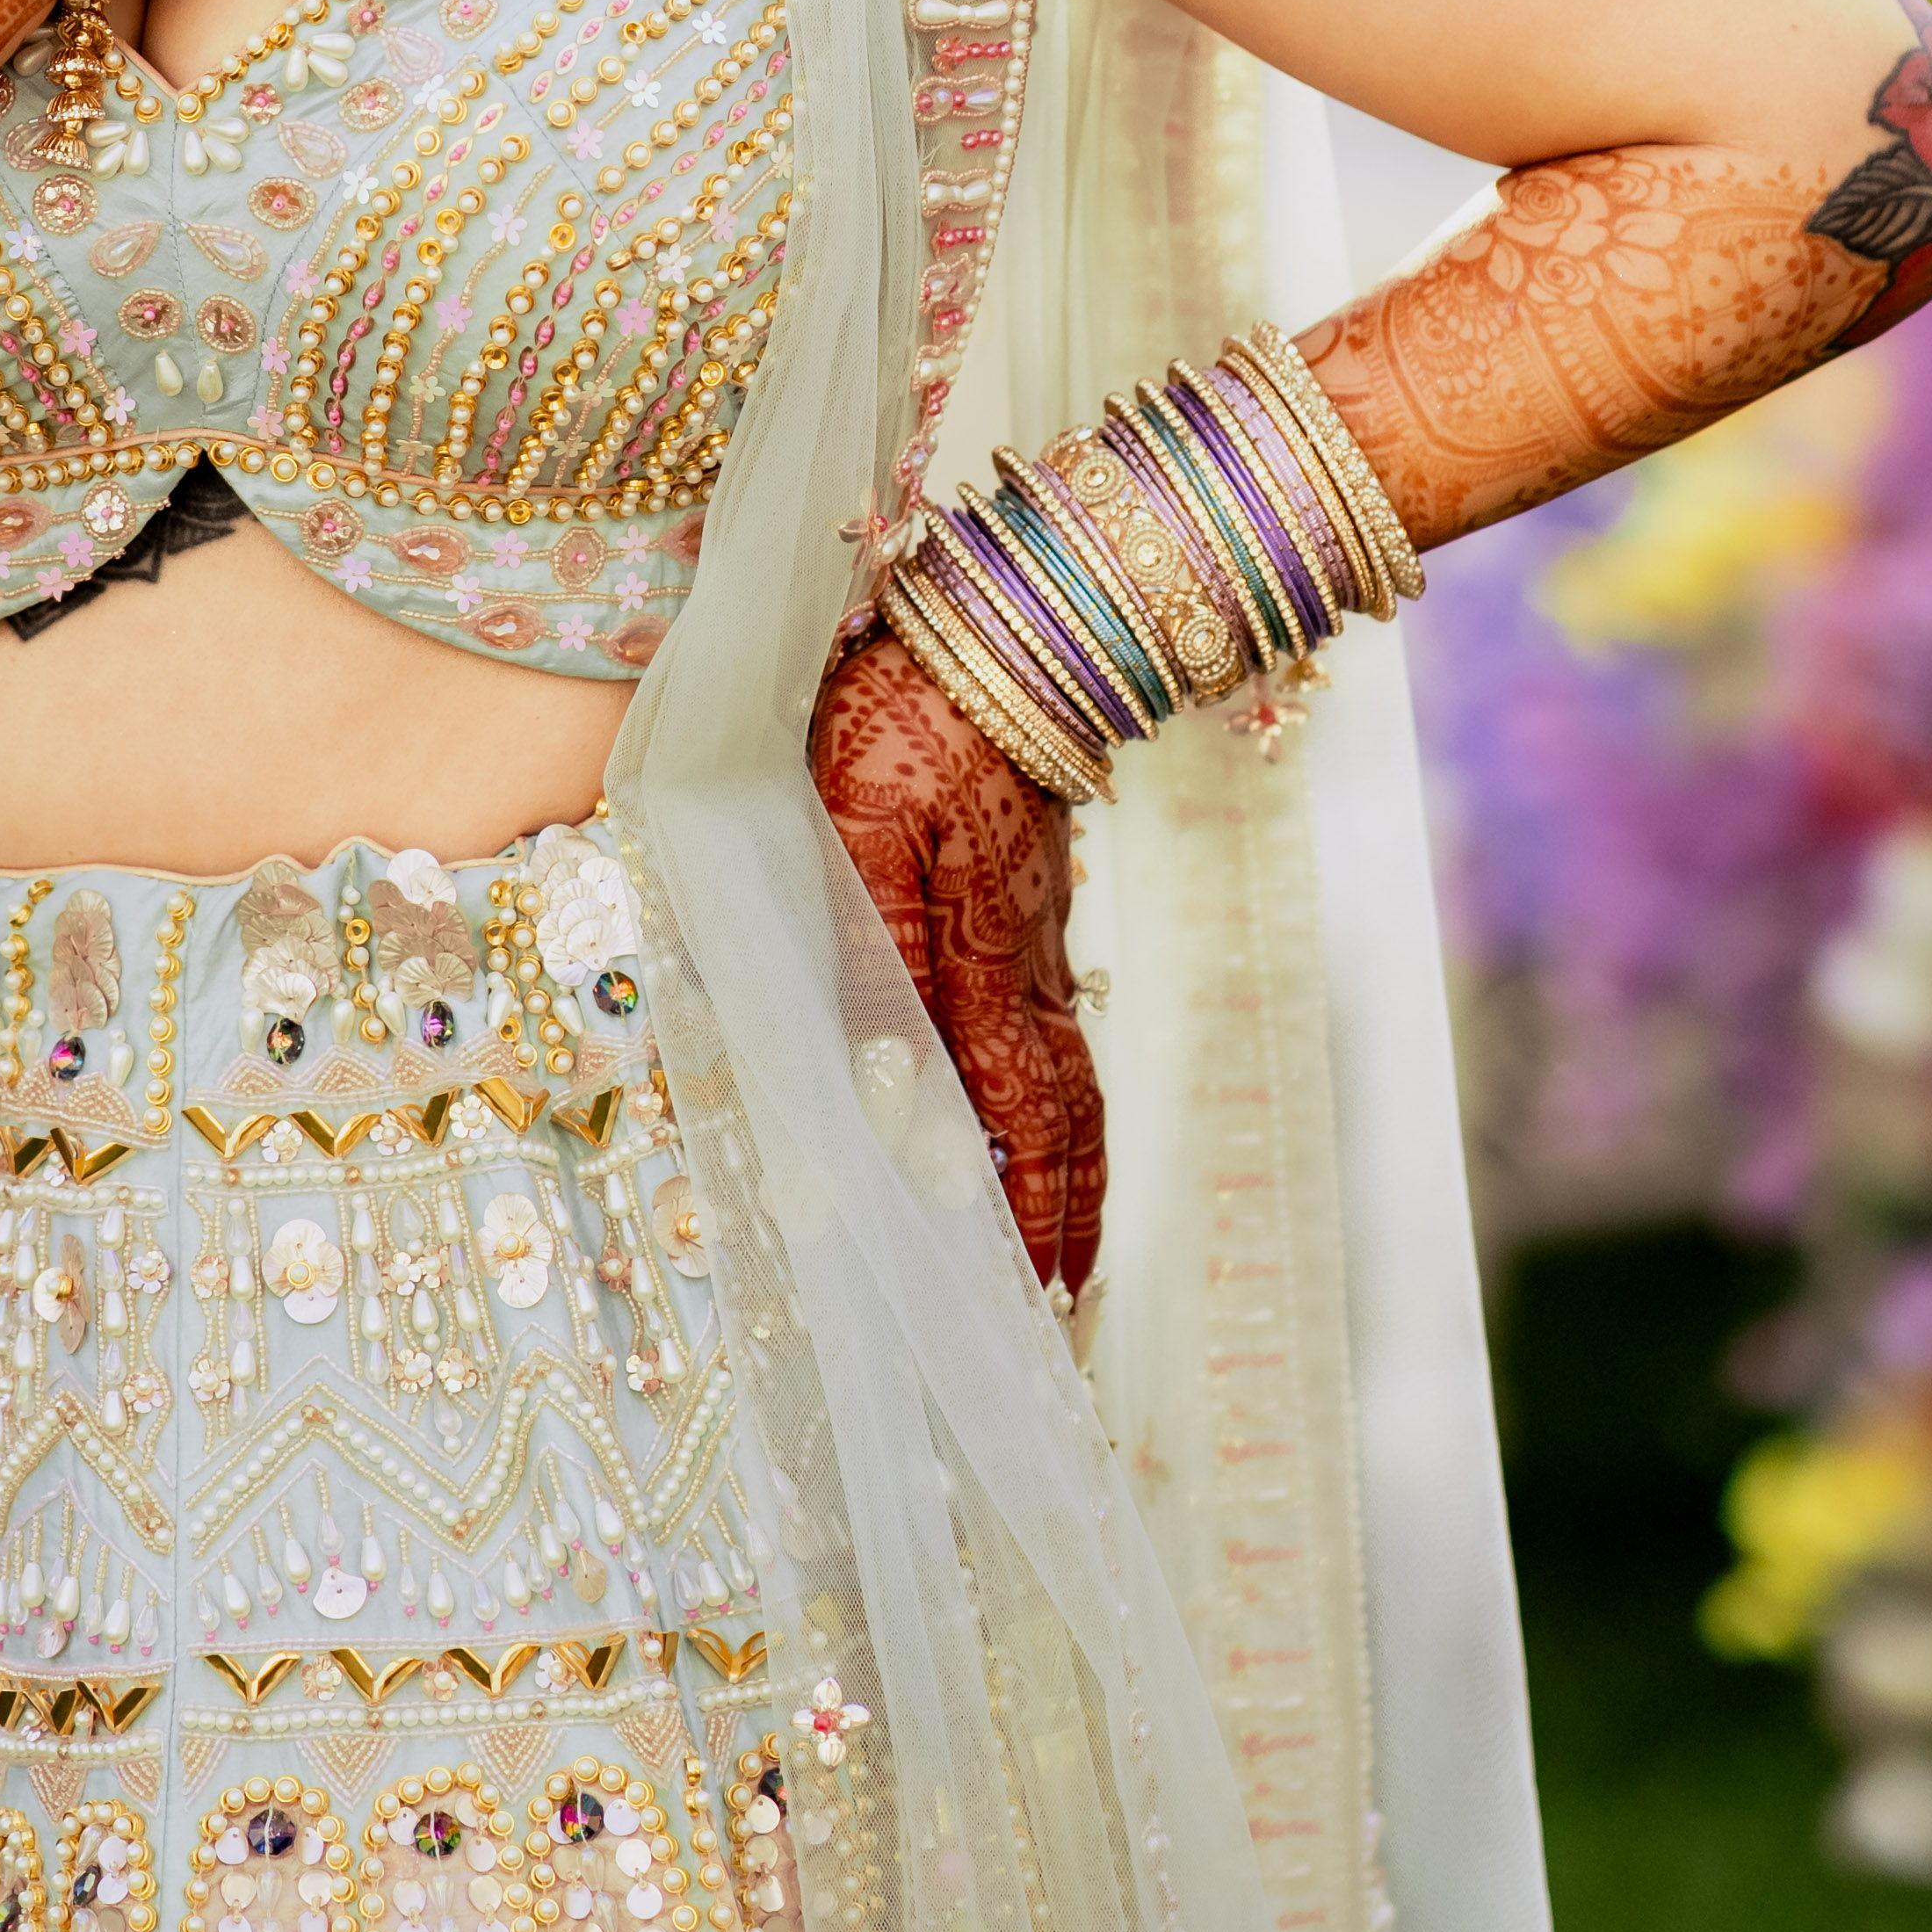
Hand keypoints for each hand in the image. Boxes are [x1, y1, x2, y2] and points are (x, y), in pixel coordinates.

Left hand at [811, 628, 1102, 1301]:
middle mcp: (1025, 967)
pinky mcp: (1035, 898)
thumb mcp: (860, 825)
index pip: (1006, 1122)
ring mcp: (1040, 933)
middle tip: (1065, 1309)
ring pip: (1070, 1076)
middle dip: (1065, 1219)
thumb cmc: (909, 716)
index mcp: (980, 964)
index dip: (1015, 1214)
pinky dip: (1062, 1096)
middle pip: (1061, 1120)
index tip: (1019, 1302)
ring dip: (1072, 1166)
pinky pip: (1059, 1025)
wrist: (1007, 622)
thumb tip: (882, 1091)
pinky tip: (1041, 1109)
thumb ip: (870, 957)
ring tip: (1070, 1244)